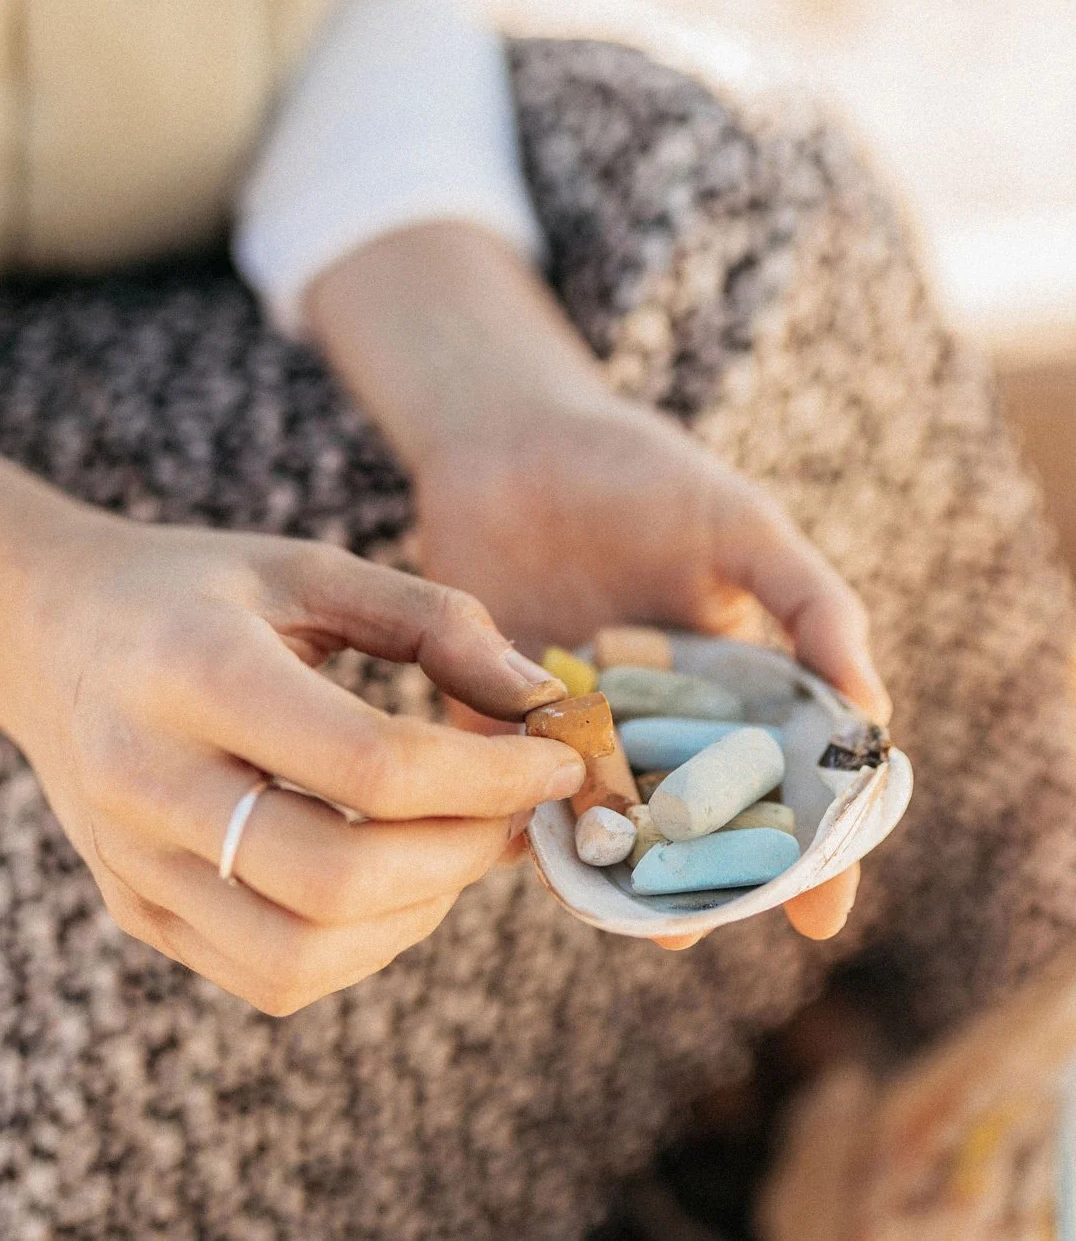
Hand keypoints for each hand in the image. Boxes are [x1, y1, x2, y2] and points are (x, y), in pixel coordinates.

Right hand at [0, 497, 582, 1013]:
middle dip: (467, 854)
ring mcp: (133, 861)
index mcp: (193, 671)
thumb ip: (434, 622)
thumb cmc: (196, 590)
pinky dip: (363, 946)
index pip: (372, 765)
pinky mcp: (137, 910)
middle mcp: (147, 780)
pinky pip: (270, 975)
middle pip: (341, 877)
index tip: (558, 760)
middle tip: (520, 811)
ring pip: (304, 954)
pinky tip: (398, 879)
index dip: (491, 776)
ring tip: (466, 845)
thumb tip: (540, 698)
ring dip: (423, 913)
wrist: (52, 632)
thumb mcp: (311, 568)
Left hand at [418, 391, 887, 943]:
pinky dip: (524, 818)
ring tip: (619, 914)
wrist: (516, 437)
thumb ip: (811, 610)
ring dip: (610, 872)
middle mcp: (654, 723)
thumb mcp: (745, 531)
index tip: (820, 917)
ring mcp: (574, 726)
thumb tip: (874, 715)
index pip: (778, 787)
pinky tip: (535, 851)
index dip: (808, 855)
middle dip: (693, 884)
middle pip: (688, 825)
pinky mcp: (492, 714)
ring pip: (601, 819)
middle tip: (690, 927)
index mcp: (725, 690)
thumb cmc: (644, 476)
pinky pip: (510, 781)